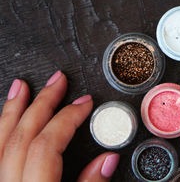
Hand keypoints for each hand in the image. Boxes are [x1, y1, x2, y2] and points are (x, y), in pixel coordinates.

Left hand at [0, 71, 118, 181]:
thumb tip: (108, 158)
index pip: (47, 144)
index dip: (68, 118)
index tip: (85, 104)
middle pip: (23, 136)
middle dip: (43, 102)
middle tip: (58, 81)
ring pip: (0, 141)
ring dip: (13, 110)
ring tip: (20, 88)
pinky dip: (1, 130)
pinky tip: (6, 120)